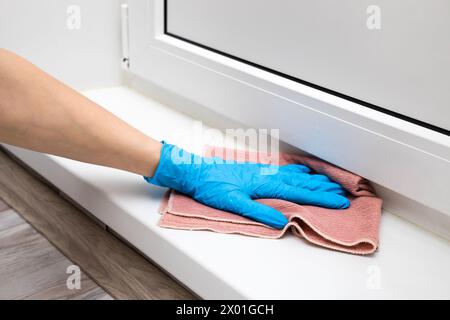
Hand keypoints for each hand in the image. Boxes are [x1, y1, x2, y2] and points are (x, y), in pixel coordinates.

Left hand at [145, 143, 349, 228]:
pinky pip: (284, 169)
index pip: (300, 192)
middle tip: (342, 191)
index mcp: (266, 183)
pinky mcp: (257, 170)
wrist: (197, 172)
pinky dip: (298, 171)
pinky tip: (299, 171)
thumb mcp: (233, 203)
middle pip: (302, 182)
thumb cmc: (212, 187)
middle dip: (323, 187)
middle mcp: (268, 175)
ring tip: (328, 180)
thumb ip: (258, 211)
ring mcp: (263, 171)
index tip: (339, 202)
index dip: (321, 198)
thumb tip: (280, 220)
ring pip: (295, 174)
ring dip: (313, 178)